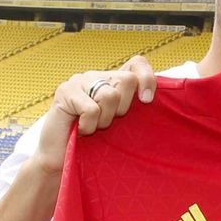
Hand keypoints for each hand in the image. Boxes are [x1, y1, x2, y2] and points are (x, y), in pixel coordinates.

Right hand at [33, 55, 156, 171]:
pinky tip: (81, 130)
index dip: (148, 79)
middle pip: (128, 80)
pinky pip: (92, 109)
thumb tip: (157, 102)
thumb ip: (137, 108)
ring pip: (110, 95)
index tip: (147, 101)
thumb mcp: (123, 123)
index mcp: (113, 80)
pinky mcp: (65, 91)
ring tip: (93, 126)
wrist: (62, 158)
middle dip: (124, 108)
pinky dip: (89, 125)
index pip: (137, 63)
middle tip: (109, 122)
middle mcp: (97, 76)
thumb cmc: (96, 143)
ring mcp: (80, 81)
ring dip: (105, 119)